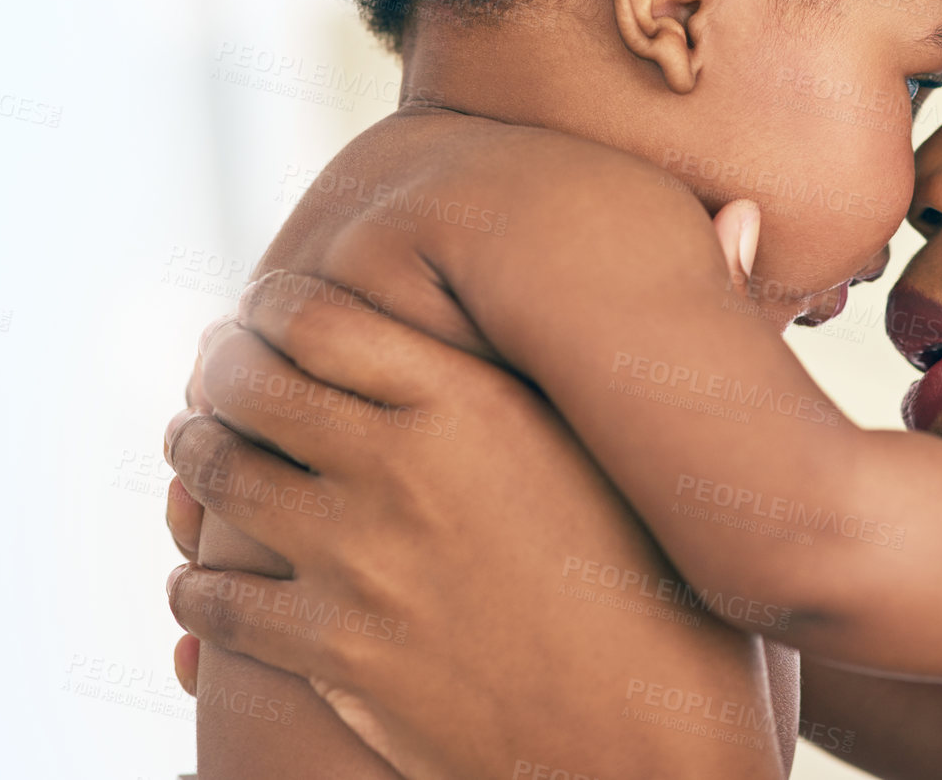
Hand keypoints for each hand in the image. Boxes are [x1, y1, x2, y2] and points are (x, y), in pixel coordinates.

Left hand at [165, 202, 765, 695]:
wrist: (652, 764)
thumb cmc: (691, 610)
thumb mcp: (690, 466)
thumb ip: (687, 337)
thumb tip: (745, 217)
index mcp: (479, 405)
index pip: (325, 318)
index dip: (281, 302)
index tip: (272, 304)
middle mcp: (400, 471)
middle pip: (253, 385)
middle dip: (222, 368)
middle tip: (218, 370)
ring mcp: (355, 566)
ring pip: (222, 480)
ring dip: (197, 456)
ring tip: (196, 446)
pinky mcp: (334, 656)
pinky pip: (217, 599)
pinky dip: (195, 577)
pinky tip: (198, 573)